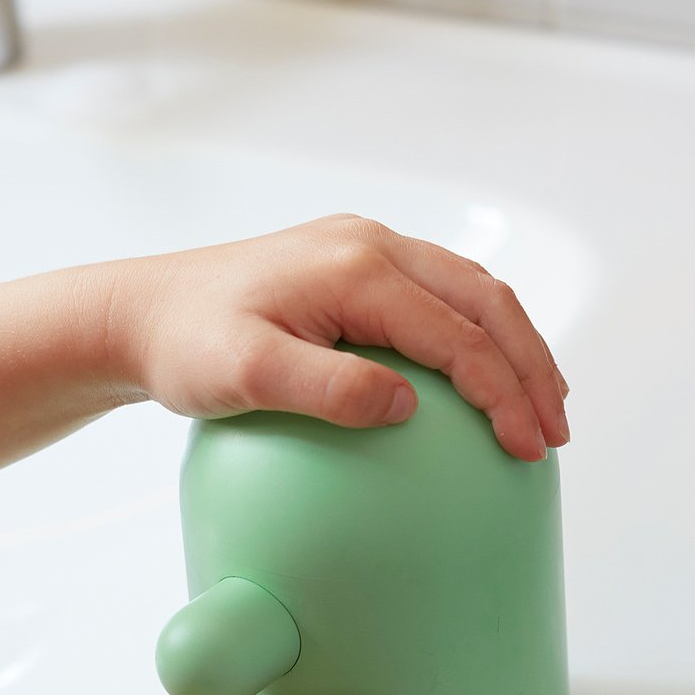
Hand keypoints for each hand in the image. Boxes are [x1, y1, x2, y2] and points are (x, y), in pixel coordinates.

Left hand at [104, 214, 569, 461]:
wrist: (140, 312)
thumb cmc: (185, 347)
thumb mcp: (245, 375)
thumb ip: (326, 390)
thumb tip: (407, 408)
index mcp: (356, 268)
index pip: (456, 334)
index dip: (502, 393)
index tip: (527, 449)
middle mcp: (370, 245)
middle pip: (483, 301)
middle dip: (531, 365)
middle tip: (555, 431)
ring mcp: (362, 248)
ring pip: (467, 291)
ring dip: (511, 345)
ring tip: (539, 404)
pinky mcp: (349, 265)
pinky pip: (433, 295)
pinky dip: (472, 335)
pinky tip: (474, 380)